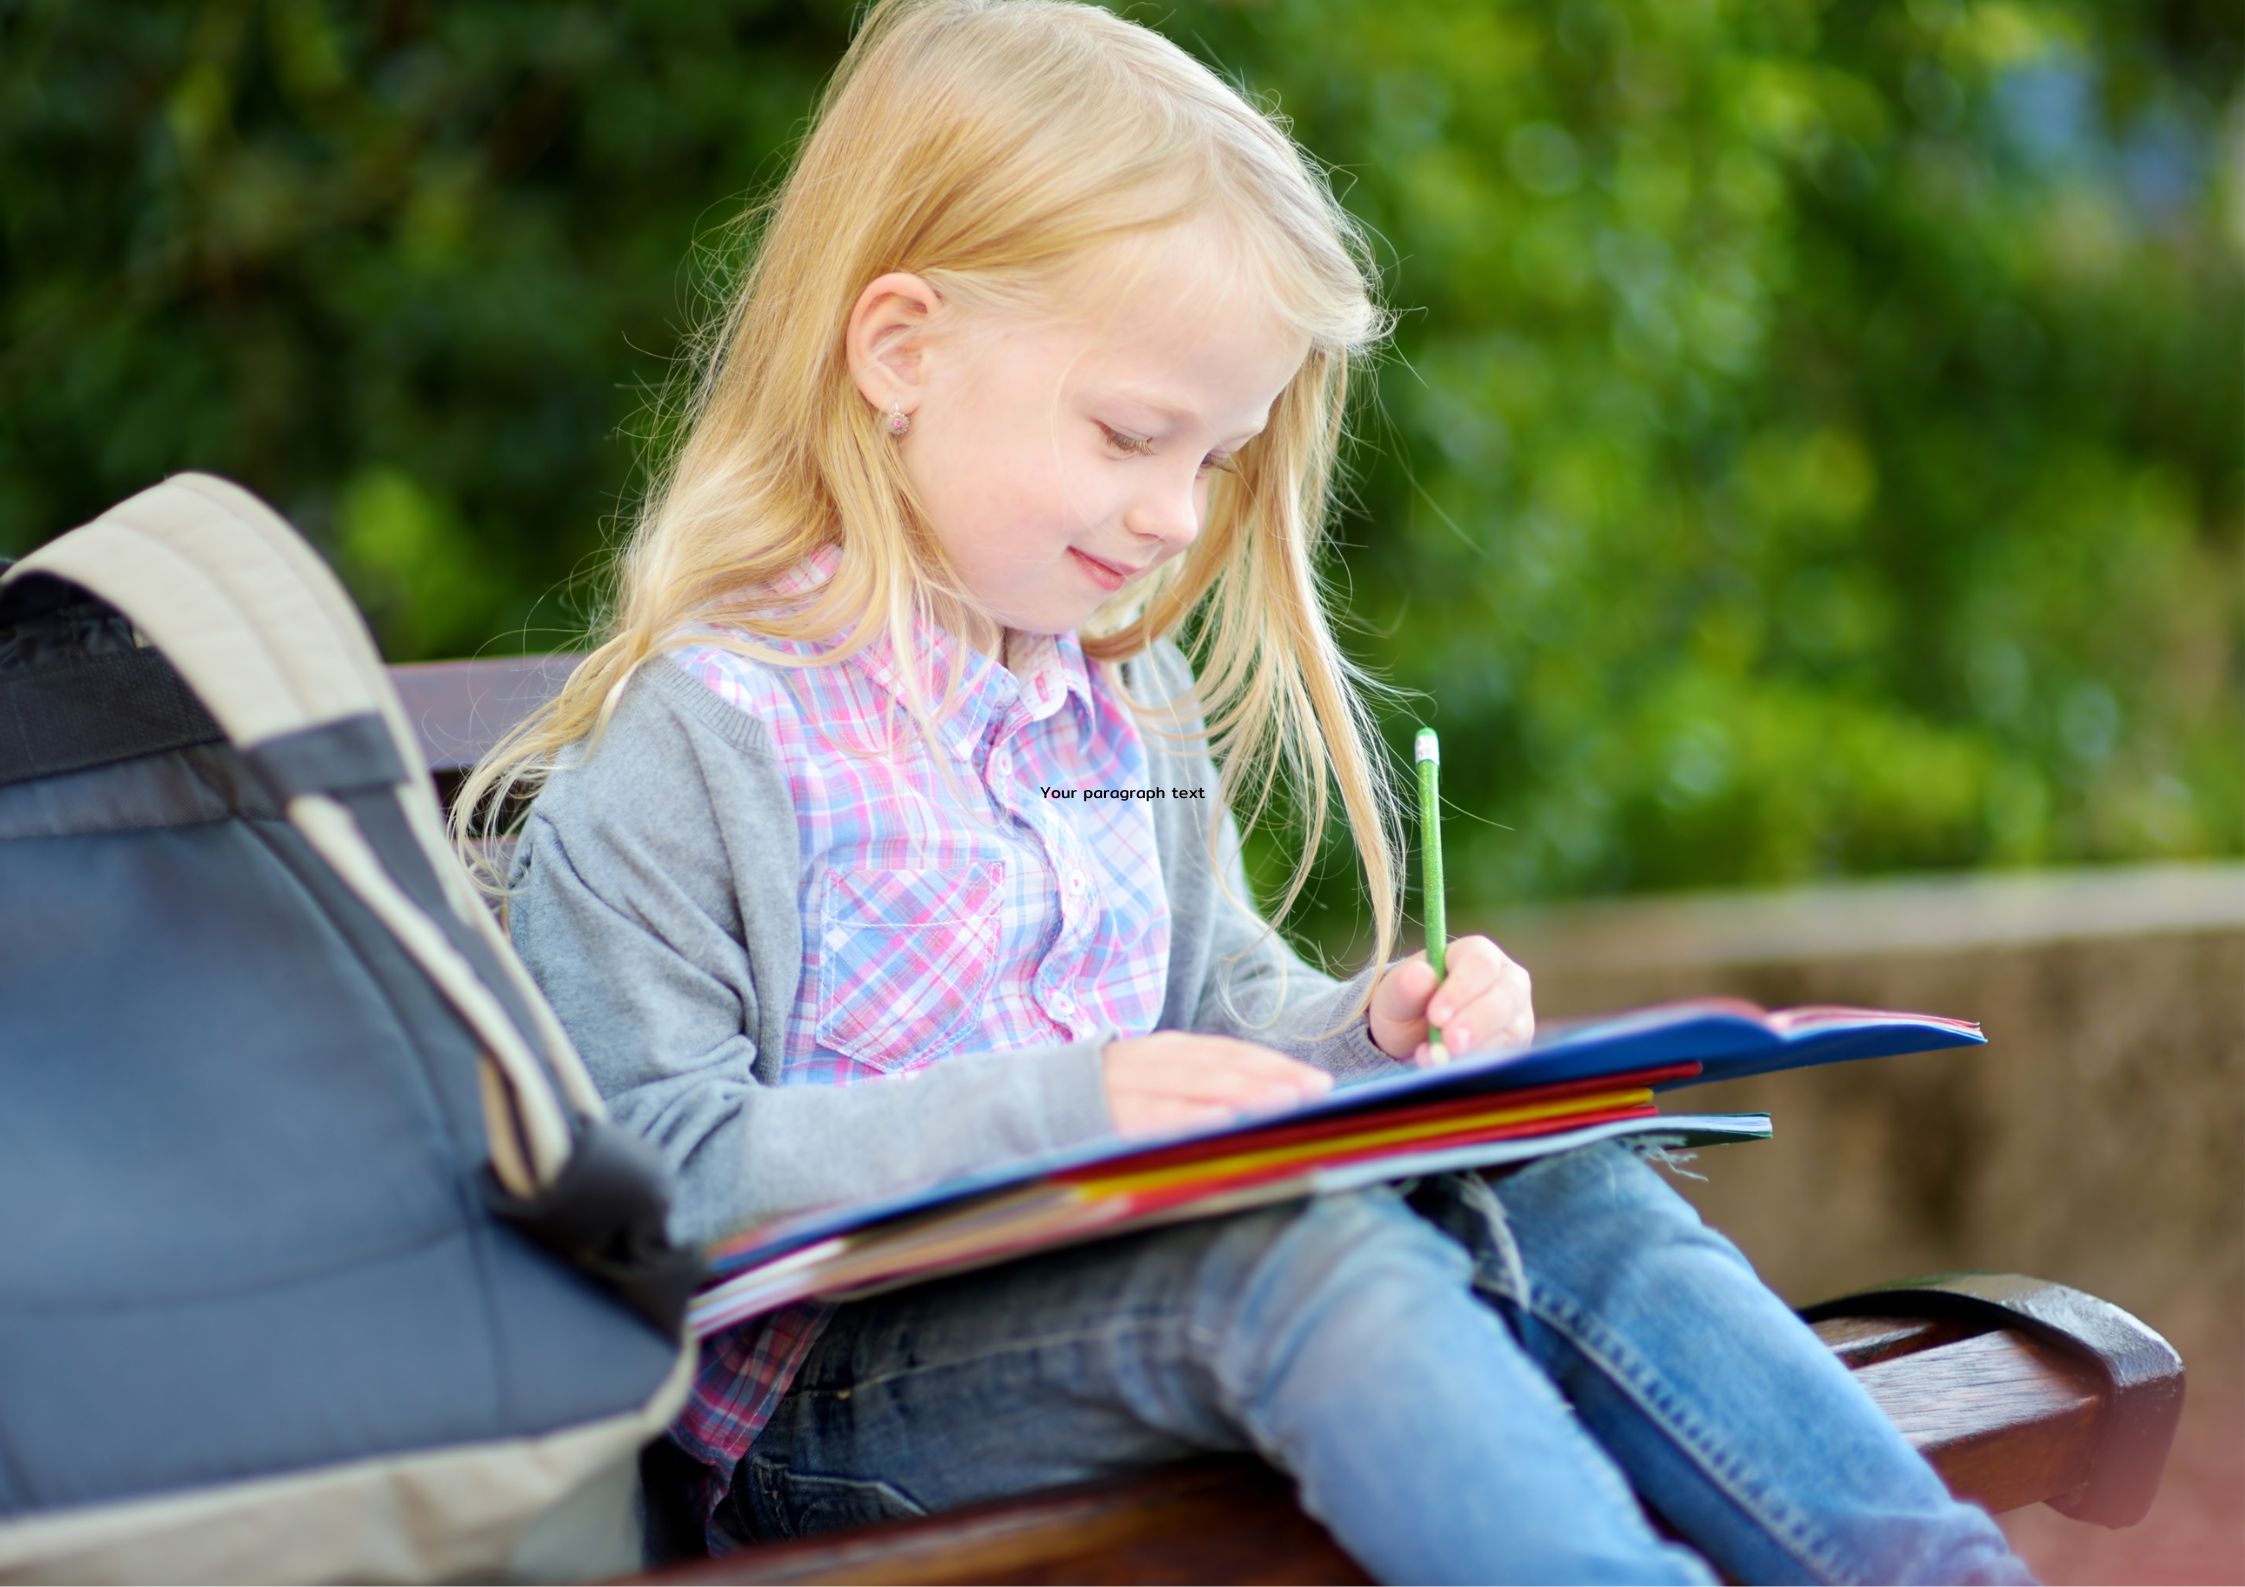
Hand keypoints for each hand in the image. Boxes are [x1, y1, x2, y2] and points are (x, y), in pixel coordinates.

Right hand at [1099, 1031, 1334, 1139]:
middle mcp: (1146, 1061)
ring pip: (1194, 1087)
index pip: (1228, 1053)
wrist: (1013, 1106)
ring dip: (1244, 1094)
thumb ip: (1193, 1087)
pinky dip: (1192, 1118)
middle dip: (1273, 1079)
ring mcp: (1124, 1087)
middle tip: (1318, 1092)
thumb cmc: (1095, 1106)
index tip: (1318, 1082)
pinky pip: (1155, 1117)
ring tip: (1287, 1104)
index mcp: (1161, 1051)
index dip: (1274, 1065)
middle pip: (1220, 1067)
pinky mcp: (1105, 1116)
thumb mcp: (1146, 1086)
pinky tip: (1225, 1125)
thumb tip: (1263, 1103)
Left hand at [1368, 936, 1533, 1067]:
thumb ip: (1404, 985)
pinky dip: (1477, 1066)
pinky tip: (1449, 1069)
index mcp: (1476, 953)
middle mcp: (1506, 979)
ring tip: (1437, 1060)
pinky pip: (1506, 1057)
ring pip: (1511, 1030)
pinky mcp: (1517, 1045)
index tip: (1436, 1016)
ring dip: (1475, 1050)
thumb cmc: (1406, 1005)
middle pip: (1506, 995)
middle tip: (1449, 1043)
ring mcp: (1516, 1014)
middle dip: (1477, 1022)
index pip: (1480, 963)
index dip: (1461, 989)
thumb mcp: (1393, 996)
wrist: (1411, 1039)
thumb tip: (1421, 973)